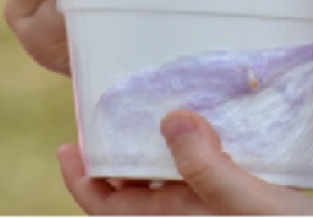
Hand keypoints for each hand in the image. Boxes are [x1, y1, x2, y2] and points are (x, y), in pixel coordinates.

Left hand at [58, 111, 312, 215]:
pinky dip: (200, 146)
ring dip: (162, 144)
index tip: (66, 146)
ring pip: (171, 178)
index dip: (81, 179)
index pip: (108, 206)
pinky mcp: (242, 199)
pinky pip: (207, 171)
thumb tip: (170, 120)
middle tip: (115, 107)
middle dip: (121, 150)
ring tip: (163, 105)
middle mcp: (188, 217)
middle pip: (136, 187)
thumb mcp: (246, 203)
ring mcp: (214, 209)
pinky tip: (216, 122)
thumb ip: (207, 167)